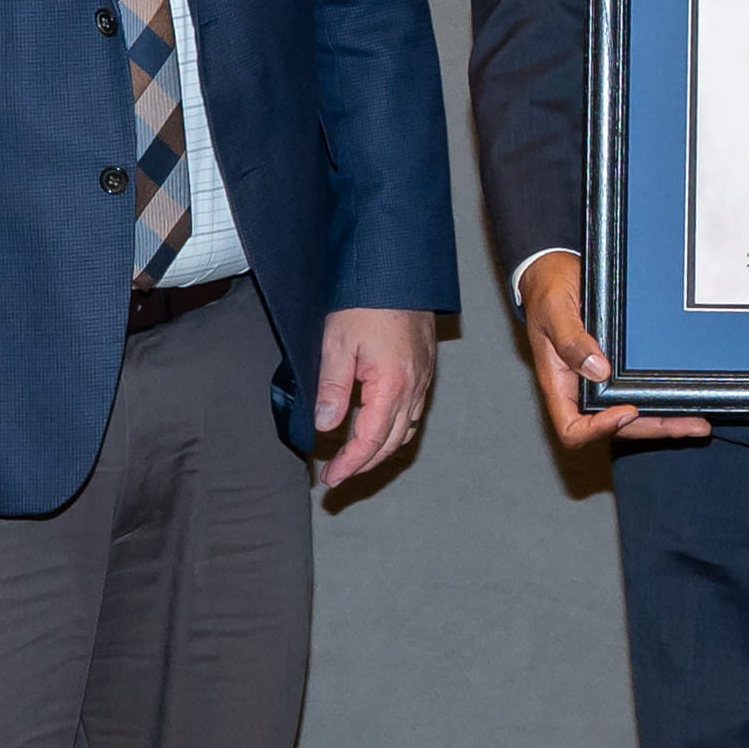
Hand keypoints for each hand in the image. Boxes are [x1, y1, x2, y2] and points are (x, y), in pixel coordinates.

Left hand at [308, 307, 437, 491]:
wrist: (397, 268)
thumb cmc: (366, 299)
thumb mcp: (337, 342)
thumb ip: (332, 388)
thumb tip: (325, 425)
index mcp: (392, 385)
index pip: (370, 441)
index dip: (349, 464)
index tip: (331, 478)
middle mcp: (413, 387)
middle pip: (391, 443)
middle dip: (363, 465)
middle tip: (337, 475)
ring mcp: (422, 378)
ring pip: (405, 430)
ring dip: (380, 450)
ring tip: (354, 457)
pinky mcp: (423, 368)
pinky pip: (413, 411)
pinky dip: (394, 429)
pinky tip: (377, 426)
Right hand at [517, 251, 707, 448]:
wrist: (556, 273)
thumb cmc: (547, 293)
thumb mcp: (554, 311)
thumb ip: (571, 341)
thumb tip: (597, 369)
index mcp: (559, 384)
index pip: (573, 428)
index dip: (599, 429)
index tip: (625, 411)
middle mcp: (580, 390)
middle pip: (614, 428)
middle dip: (651, 428)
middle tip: (688, 423)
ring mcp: (600, 382)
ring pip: (632, 417)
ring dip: (664, 421)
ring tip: (697, 422)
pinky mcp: (616, 370)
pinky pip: (637, 393)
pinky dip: (661, 401)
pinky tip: (685, 399)